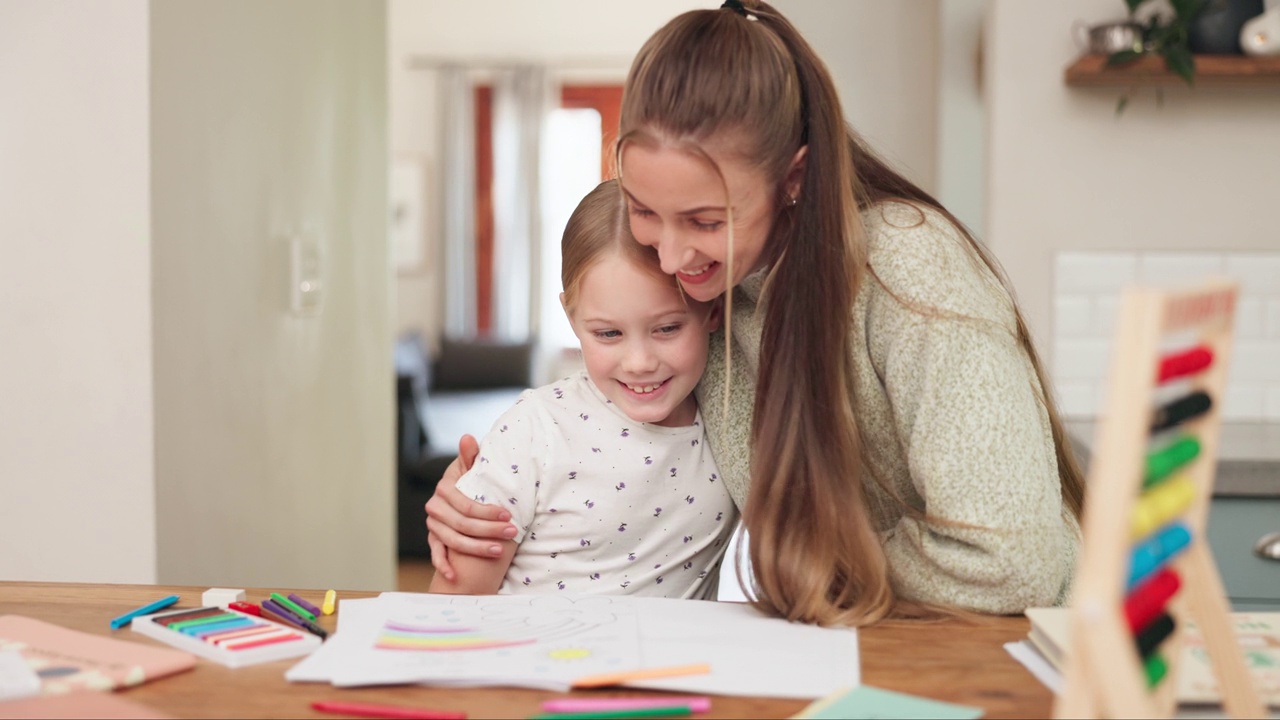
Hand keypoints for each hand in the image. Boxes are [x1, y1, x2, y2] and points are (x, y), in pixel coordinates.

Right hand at [424, 434, 517, 580]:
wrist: (459, 497)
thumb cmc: (471, 482)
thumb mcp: (471, 469)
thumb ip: (471, 457)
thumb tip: (467, 437)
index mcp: (444, 488)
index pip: (466, 504)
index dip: (487, 511)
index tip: (509, 514)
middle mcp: (435, 506)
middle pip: (462, 524)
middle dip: (489, 530)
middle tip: (512, 533)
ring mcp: (433, 524)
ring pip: (454, 540)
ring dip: (476, 548)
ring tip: (499, 552)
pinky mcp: (433, 539)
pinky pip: (436, 554)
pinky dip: (443, 566)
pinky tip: (455, 577)